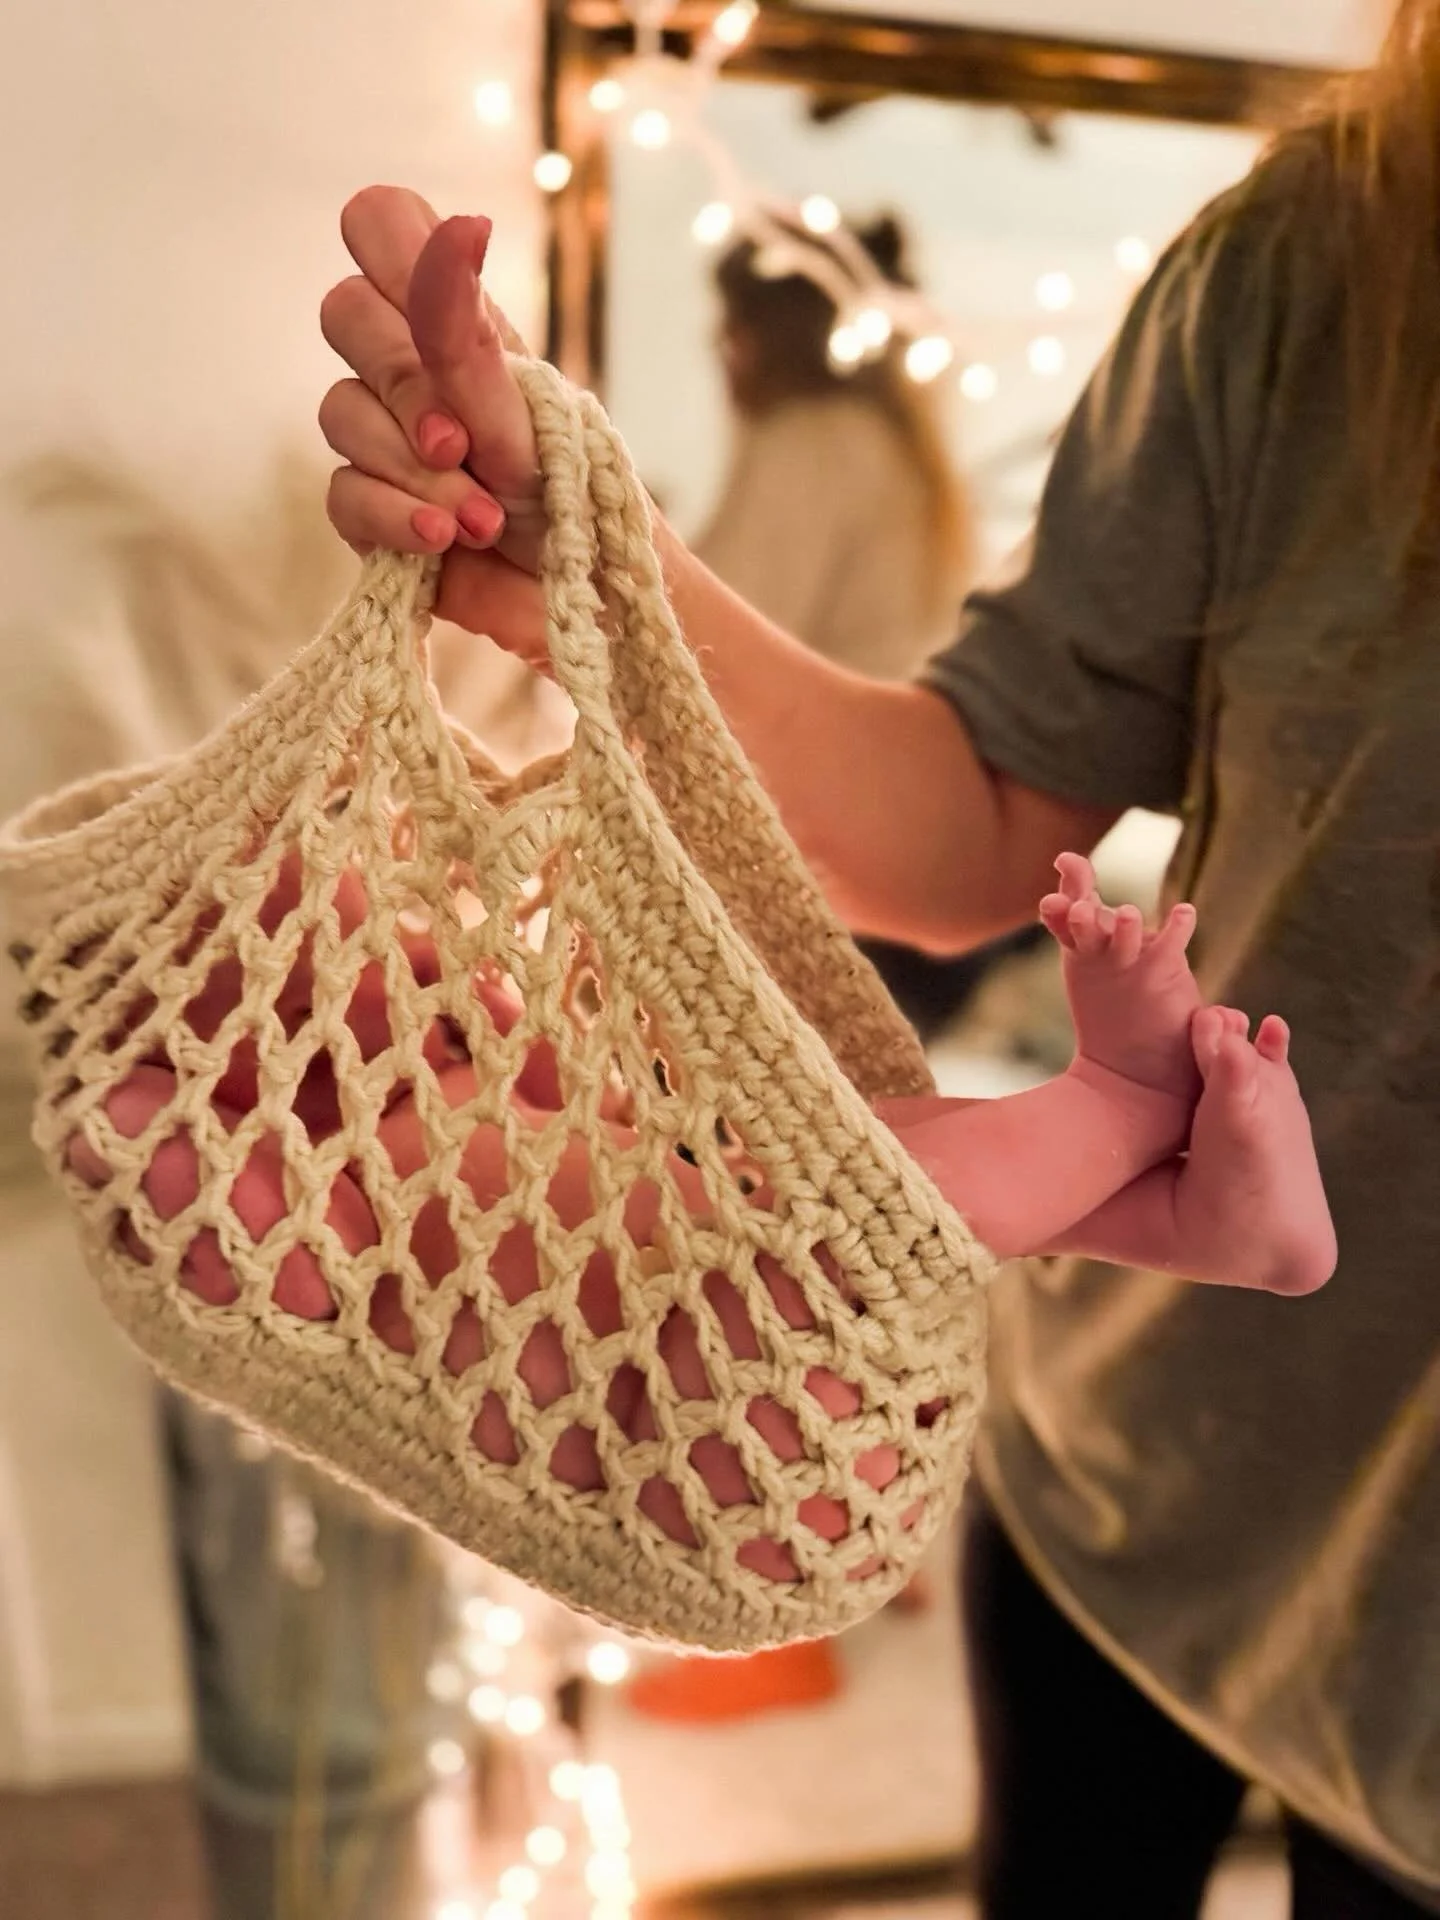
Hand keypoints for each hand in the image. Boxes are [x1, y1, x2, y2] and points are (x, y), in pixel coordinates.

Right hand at [318, 186, 548, 659]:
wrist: (586, 597)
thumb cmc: (575, 496)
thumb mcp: (532, 416)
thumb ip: (472, 338)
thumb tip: (459, 231)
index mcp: (455, 318)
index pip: (382, 224)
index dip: (391, 248)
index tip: (438, 312)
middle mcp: (408, 367)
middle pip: (345, 311)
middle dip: (407, 382)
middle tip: (464, 443)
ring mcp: (380, 436)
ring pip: (341, 409)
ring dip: (417, 470)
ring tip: (485, 519)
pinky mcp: (365, 508)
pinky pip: (342, 490)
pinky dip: (395, 517)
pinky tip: (442, 541)